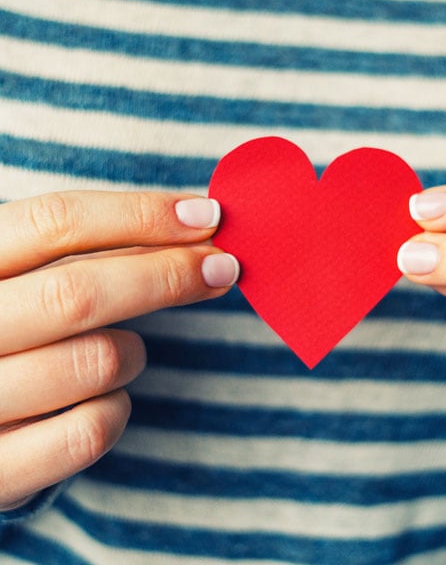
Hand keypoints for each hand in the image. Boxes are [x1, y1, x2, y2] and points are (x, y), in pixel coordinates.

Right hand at [0, 191, 238, 509]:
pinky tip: (107, 400)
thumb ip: (86, 252)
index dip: (141, 214)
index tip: (206, 215)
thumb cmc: (10, 330)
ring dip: (133, 353)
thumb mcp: (26, 279)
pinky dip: (117, 410)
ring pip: (96, 362)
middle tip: (223, 268)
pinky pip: (89, 432)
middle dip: (168, 275)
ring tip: (126, 352)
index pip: (56, 222)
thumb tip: (194, 224)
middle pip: (78, 293)